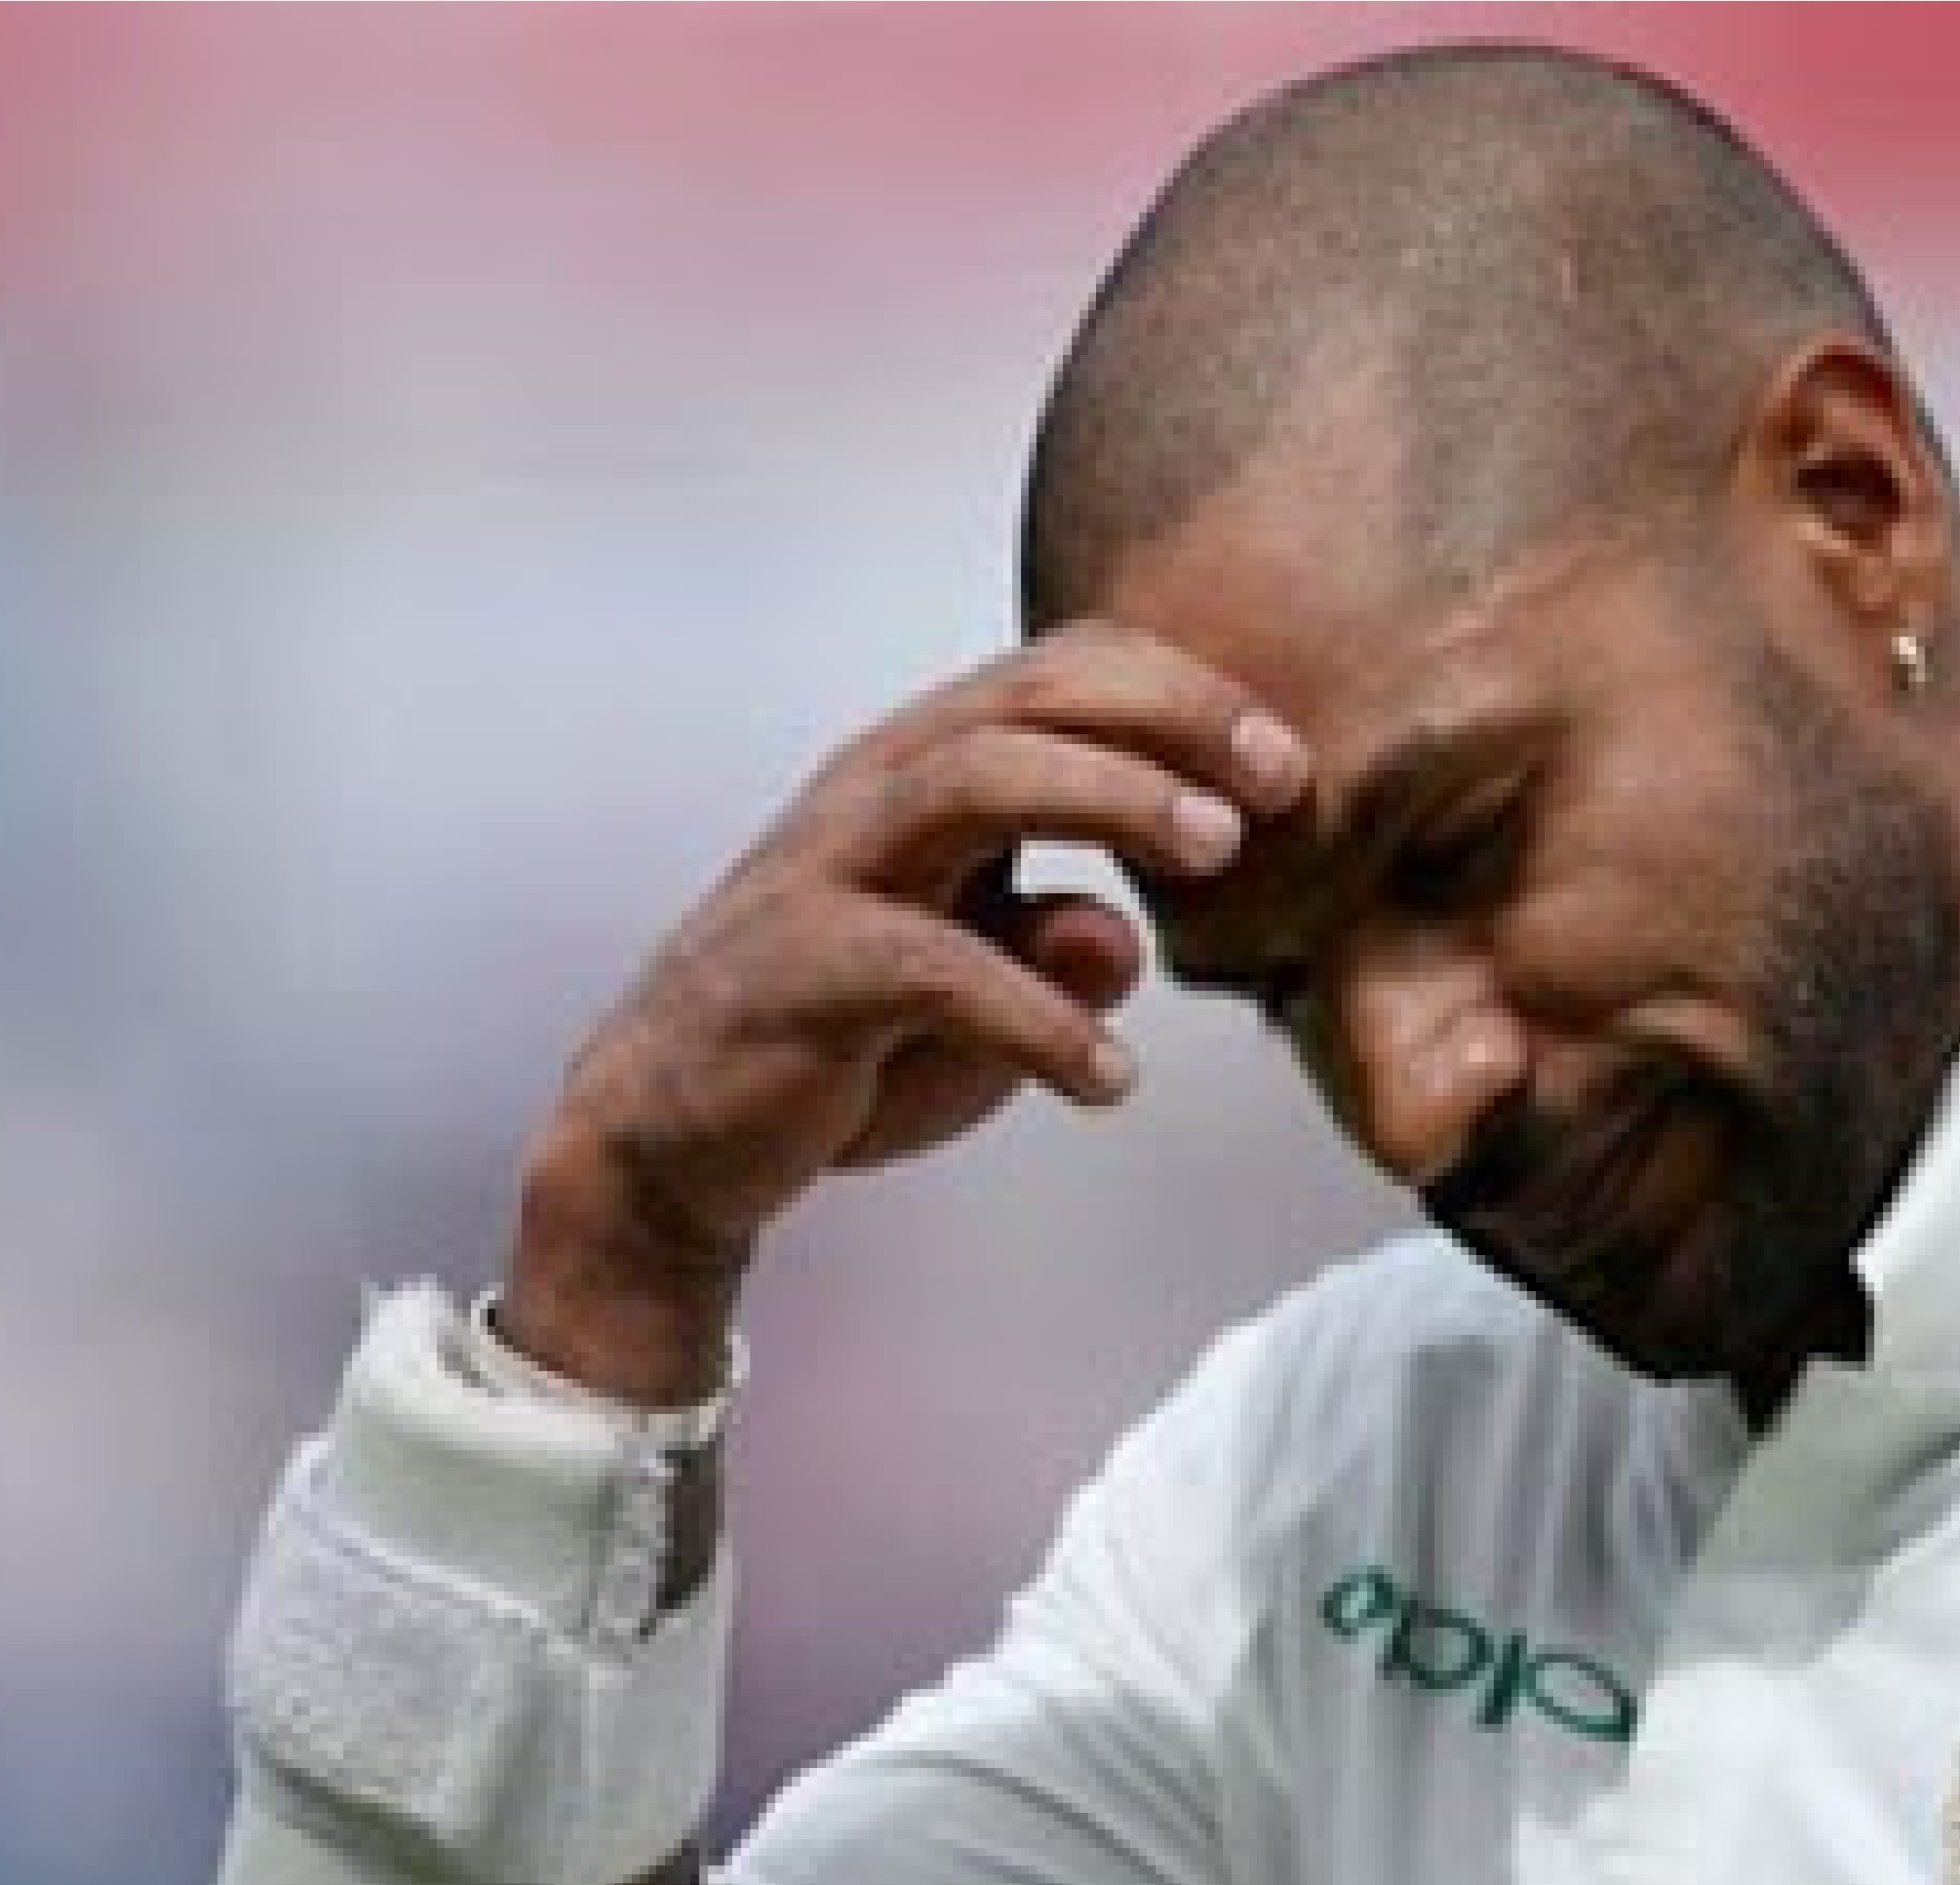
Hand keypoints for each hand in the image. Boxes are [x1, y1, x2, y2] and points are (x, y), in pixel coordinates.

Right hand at [503, 623, 1308, 1400]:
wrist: (673, 1136)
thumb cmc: (846, 1043)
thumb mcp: (981, 994)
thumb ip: (1058, 948)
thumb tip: (1122, 933)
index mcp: (924, 770)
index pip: (1060, 673)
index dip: (1184, 695)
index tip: (1286, 762)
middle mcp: (873, 792)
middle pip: (1029, 696)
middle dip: (1170, 718)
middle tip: (1280, 781)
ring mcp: (828, 872)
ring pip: (973, 780)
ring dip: (1112, 800)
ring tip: (1218, 855)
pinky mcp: (800, 972)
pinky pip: (932, 967)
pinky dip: (1036, 1016)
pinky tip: (1110, 1079)